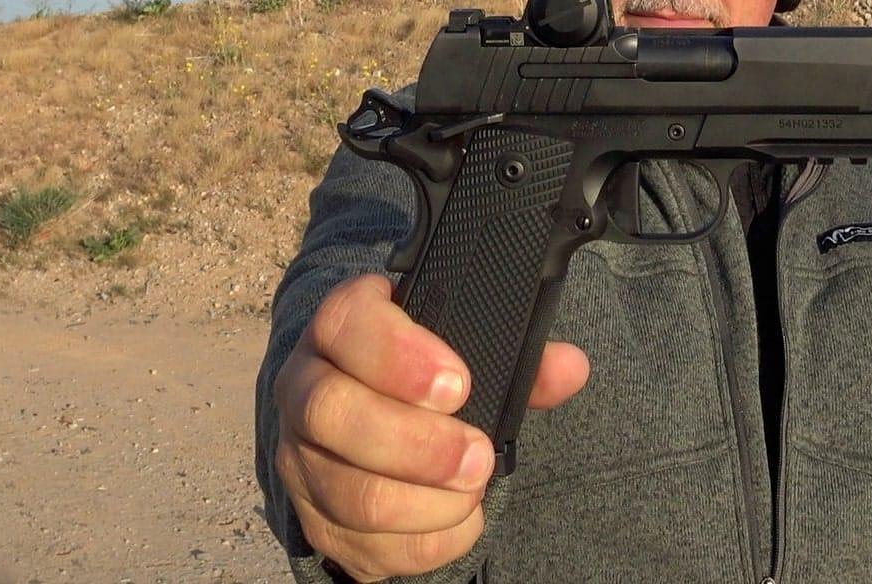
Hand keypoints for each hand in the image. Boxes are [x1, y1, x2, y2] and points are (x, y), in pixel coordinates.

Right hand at [273, 274, 589, 580]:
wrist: (363, 414)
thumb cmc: (419, 375)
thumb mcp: (456, 349)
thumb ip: (516, 357)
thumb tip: (569, 368)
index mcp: (340, 329)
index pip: (348, 325)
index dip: (400, 356)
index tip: (459, 385)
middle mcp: (306, 389)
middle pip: (333, 414)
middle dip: (417, 444)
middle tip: (478, 457)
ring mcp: (303, 460)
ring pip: (350, 492)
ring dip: (426, 503)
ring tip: (473, 490)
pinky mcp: (317, 520)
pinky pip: (366, 545)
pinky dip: (425, 541)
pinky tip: (458, 520)